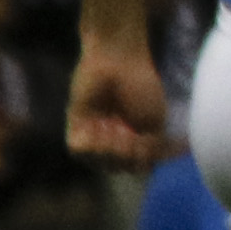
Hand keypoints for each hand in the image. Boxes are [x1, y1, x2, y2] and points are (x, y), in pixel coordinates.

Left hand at [66, 33, 172, 162]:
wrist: (120, 59)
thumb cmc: (141, 85)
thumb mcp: (154, 123)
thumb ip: (149, 150)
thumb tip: (141, 170)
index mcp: (133, 138)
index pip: (136, 165)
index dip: (142, 160)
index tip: (149, 143)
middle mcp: (111, 138)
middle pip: (116, 167)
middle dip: (127, 156)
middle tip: (132, 134)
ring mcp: (93, 132)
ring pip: (97, 162)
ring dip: (111, 152)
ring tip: (118, 130)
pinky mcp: (75, 123)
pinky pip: (78, 150)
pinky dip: (92, 147)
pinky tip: (102, 129)